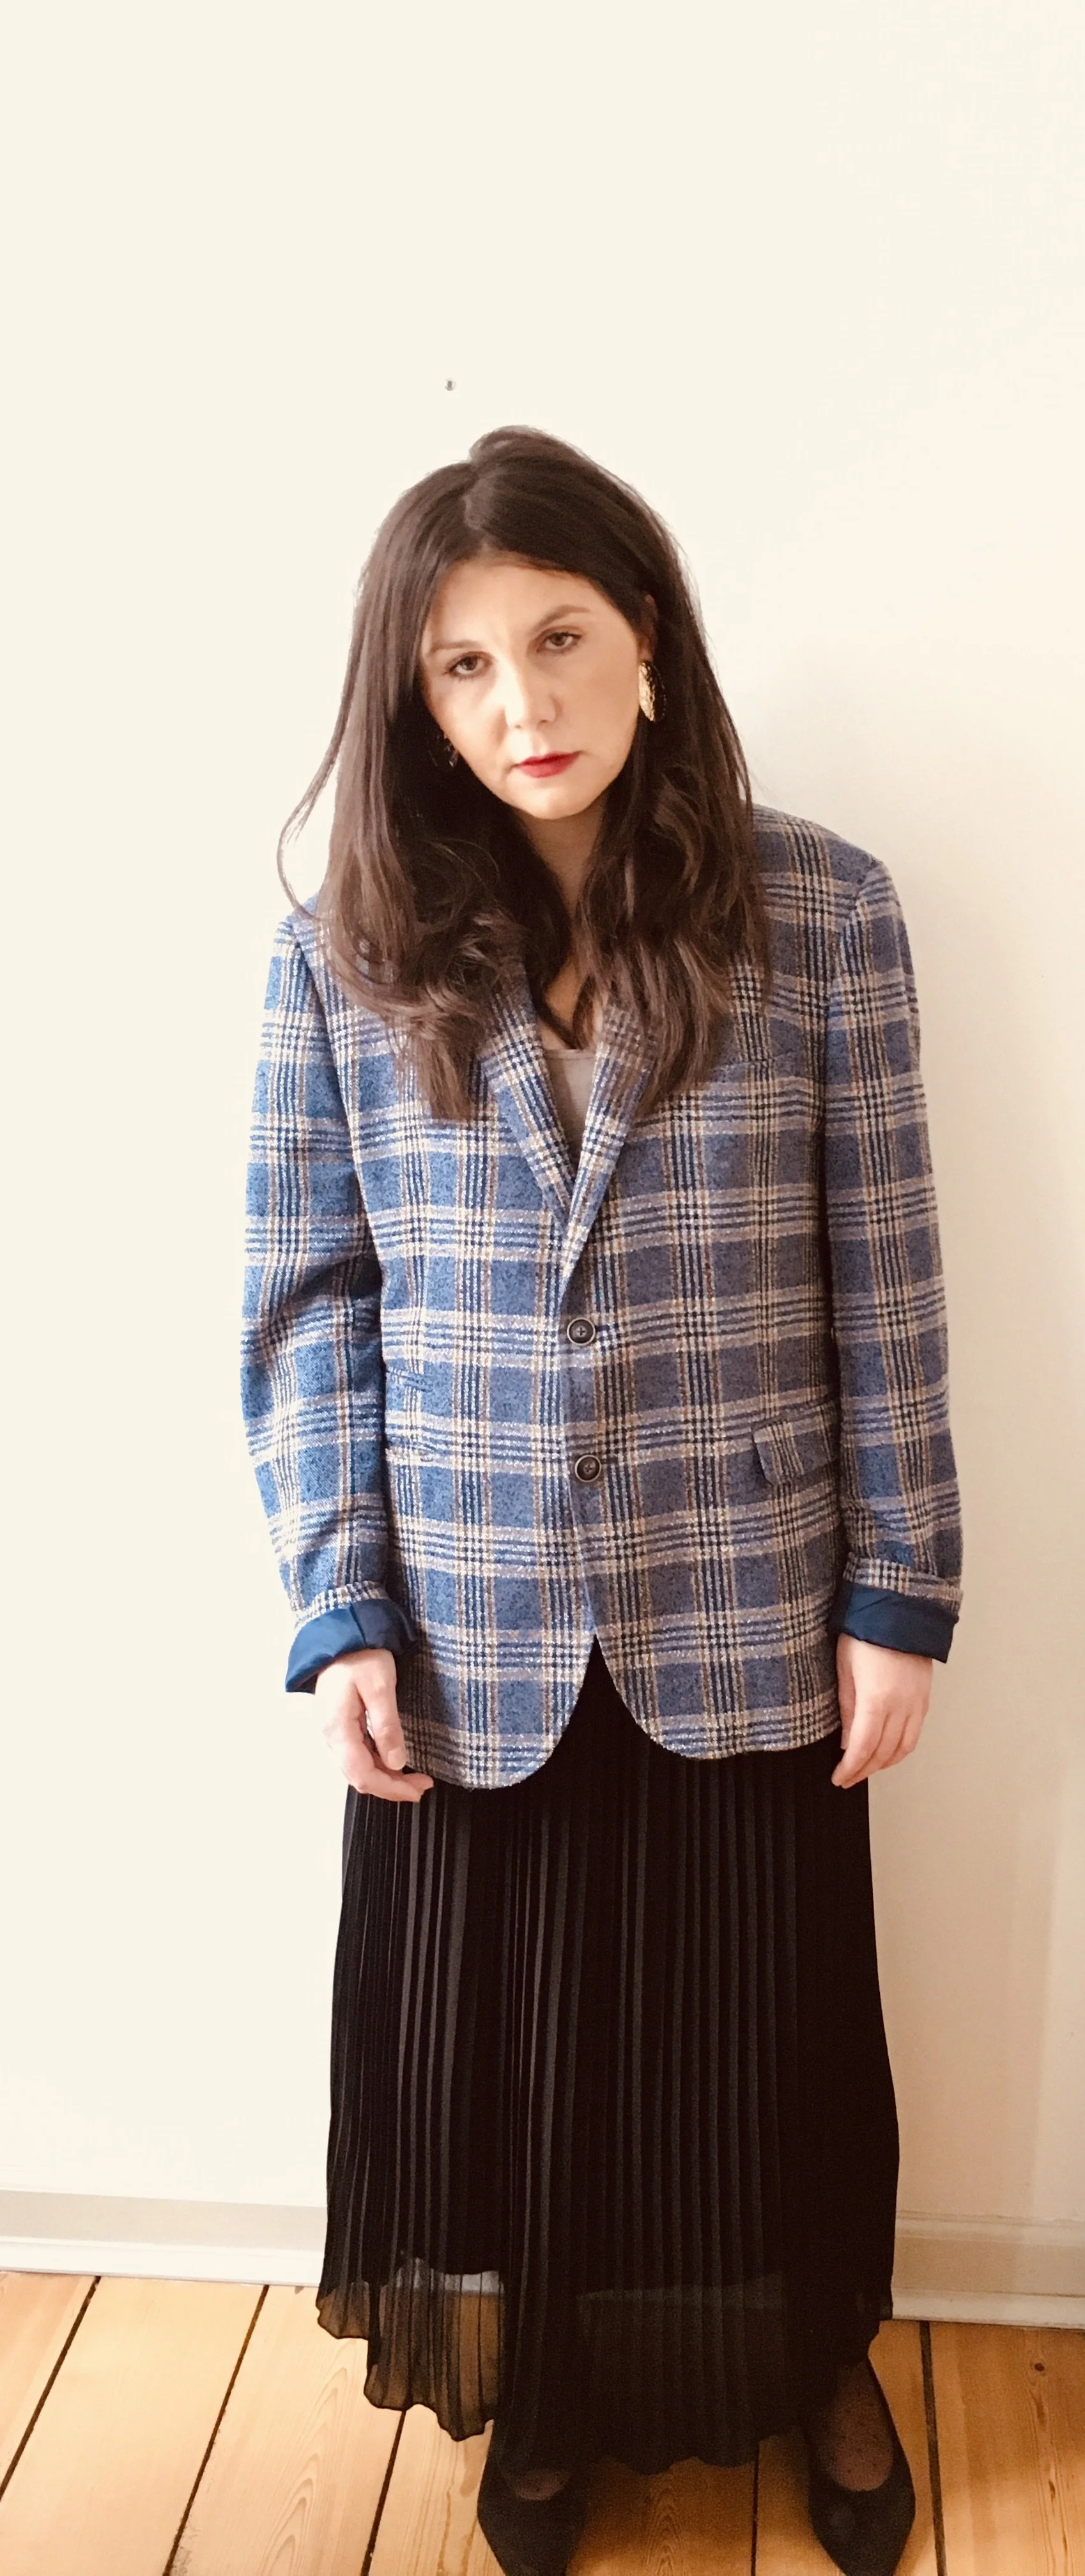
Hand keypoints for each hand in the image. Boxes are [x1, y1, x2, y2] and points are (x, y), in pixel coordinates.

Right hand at [314, 1647, 433, 1801]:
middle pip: (359, 1777)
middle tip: (421, 1786)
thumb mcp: (380, 1687)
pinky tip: (393, 1759)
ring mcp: (333, 1729)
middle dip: (391, 1787)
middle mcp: (330, 1734)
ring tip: (413, 1777)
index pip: (363, 1775)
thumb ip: (387, 1727)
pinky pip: (357, 1753)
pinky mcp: (339, 1723)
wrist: (342, 1632)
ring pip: (358, 1767)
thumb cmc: (359, 1653)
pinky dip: (377, 1762)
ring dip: (385, 1776)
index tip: (418, 1789)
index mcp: (337, 1728)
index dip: (391, 1789)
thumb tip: (396, 1762)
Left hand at [832, 1633, 931, 1787]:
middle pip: (883, 1753)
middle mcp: (901, 1706)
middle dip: (864, 1770)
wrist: (898, 1610)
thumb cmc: (865, 1632)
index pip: (863, 1747)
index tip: (838, 1778)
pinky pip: (915, 1733)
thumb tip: (846, 1741)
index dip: (850, 1768)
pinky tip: (888, 1751)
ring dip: (884, 1764)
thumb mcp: (844, 1669)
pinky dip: (901, 1749)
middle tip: (848, 1778)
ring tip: (866, 1769)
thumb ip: (846, 1708)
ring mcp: (916, 1703)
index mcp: (877, 1699)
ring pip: (903, 1748)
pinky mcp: (924, 1698)